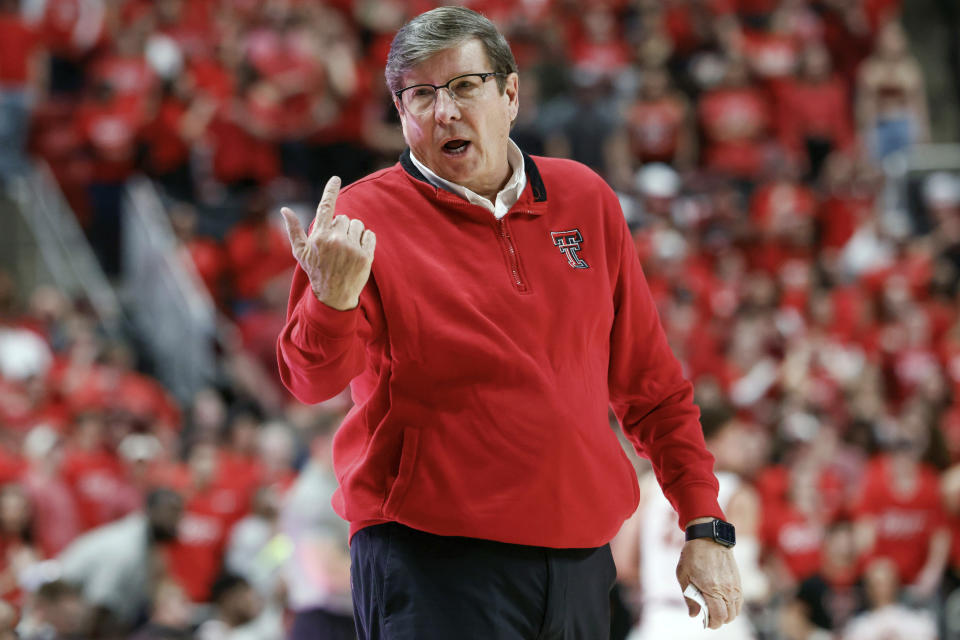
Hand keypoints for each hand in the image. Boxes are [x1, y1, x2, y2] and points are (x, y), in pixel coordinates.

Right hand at [281, 176, 375, 310]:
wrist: (334, 296)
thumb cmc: (316, 271)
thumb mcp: (301, 252)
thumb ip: (293, 229)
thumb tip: (284, 209)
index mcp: (319, 236)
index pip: (325, 207)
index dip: (330, 190)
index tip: (335, 178)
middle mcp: (335, 240)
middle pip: (344, 218)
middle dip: (341, 228)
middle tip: (336, 245)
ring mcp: (352, 248)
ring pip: (358, 225)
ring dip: (354, 234)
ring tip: (346, 250)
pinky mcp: (366, 256)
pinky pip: (370, 235)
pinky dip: (366, 240)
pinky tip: (357, 252)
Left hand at [676, 532, 742, 629]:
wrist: (708, 537)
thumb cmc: (693, 555)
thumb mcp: (683, 576)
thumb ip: (689, 598)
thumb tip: (694, 614)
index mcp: (711, 589)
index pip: (718, 616)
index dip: (713, 623)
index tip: (707, 623)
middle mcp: (726, 589)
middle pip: (729, 616)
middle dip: (720, 620)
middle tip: (710, 618)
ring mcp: (734, 584)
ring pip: (736, 609)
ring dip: (728, 614)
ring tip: (716, 610)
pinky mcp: (738, 579)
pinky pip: (739, 599)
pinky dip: (733, 605)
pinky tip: (724, 602)